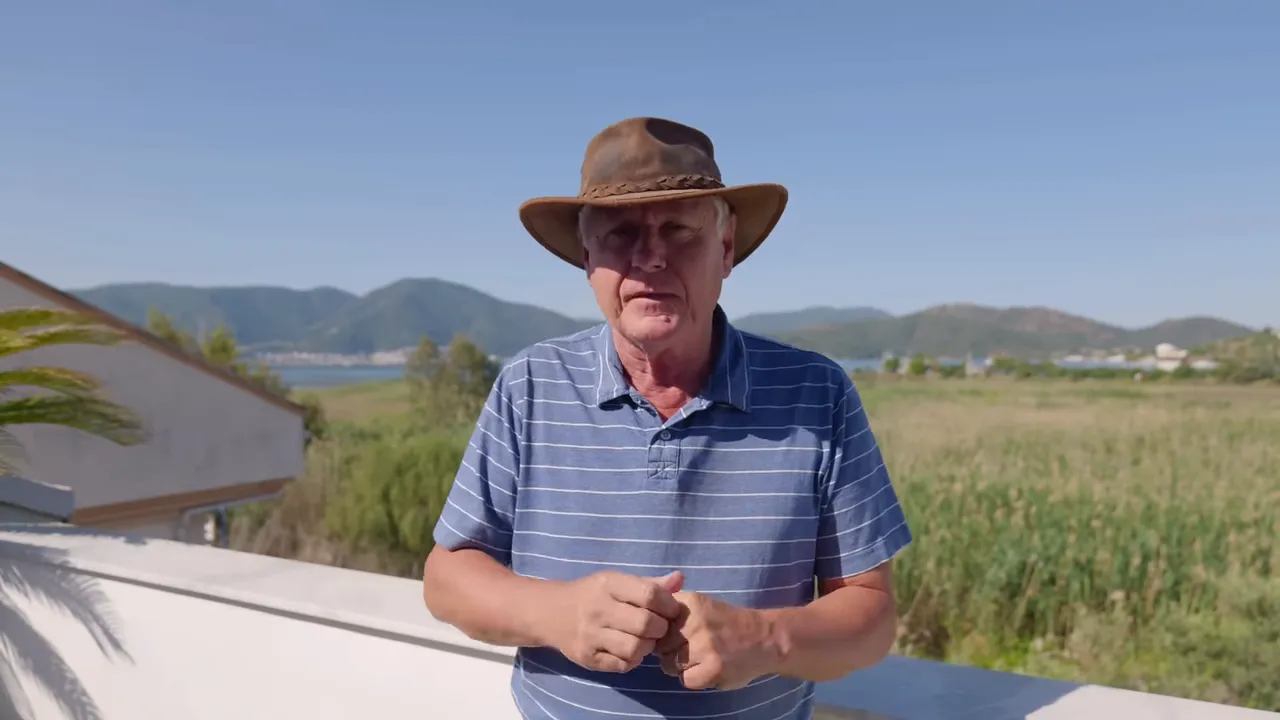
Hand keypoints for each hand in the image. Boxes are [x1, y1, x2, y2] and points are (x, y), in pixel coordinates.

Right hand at [548, 570, 684, 672]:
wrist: (552, 613)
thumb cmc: (593, 594)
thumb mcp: (618, 581)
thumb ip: (650, 583)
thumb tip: (679, 579)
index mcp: (609, 585)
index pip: (649, 594)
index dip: (668, 604)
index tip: (671, 610)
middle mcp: (598, 609)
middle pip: (645, 624)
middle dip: (660, 628)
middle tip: (659, 628)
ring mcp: (591, 635)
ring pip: (635, 648)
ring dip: (647, 647)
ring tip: (645, 640)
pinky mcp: (588, 658)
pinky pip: (622, 665)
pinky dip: (633, 660)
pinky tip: (630, 651)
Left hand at [655, 591, 781, 689]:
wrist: (764, 639)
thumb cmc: (726, 622)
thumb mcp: (700, 605)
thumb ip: (673, 609)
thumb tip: (642, 621)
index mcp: (690, 602)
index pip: (655, 620)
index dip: (660, 631)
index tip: (673, 634)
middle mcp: (695, 622)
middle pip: (659, 644)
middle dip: (669, 650)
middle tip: (690, 648)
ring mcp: (704, 646)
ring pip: (669, 664)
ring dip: (680, 666)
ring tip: (699, 659)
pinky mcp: (712, 669)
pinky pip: (685, 680)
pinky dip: (694, 678)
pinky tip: (707, 669)